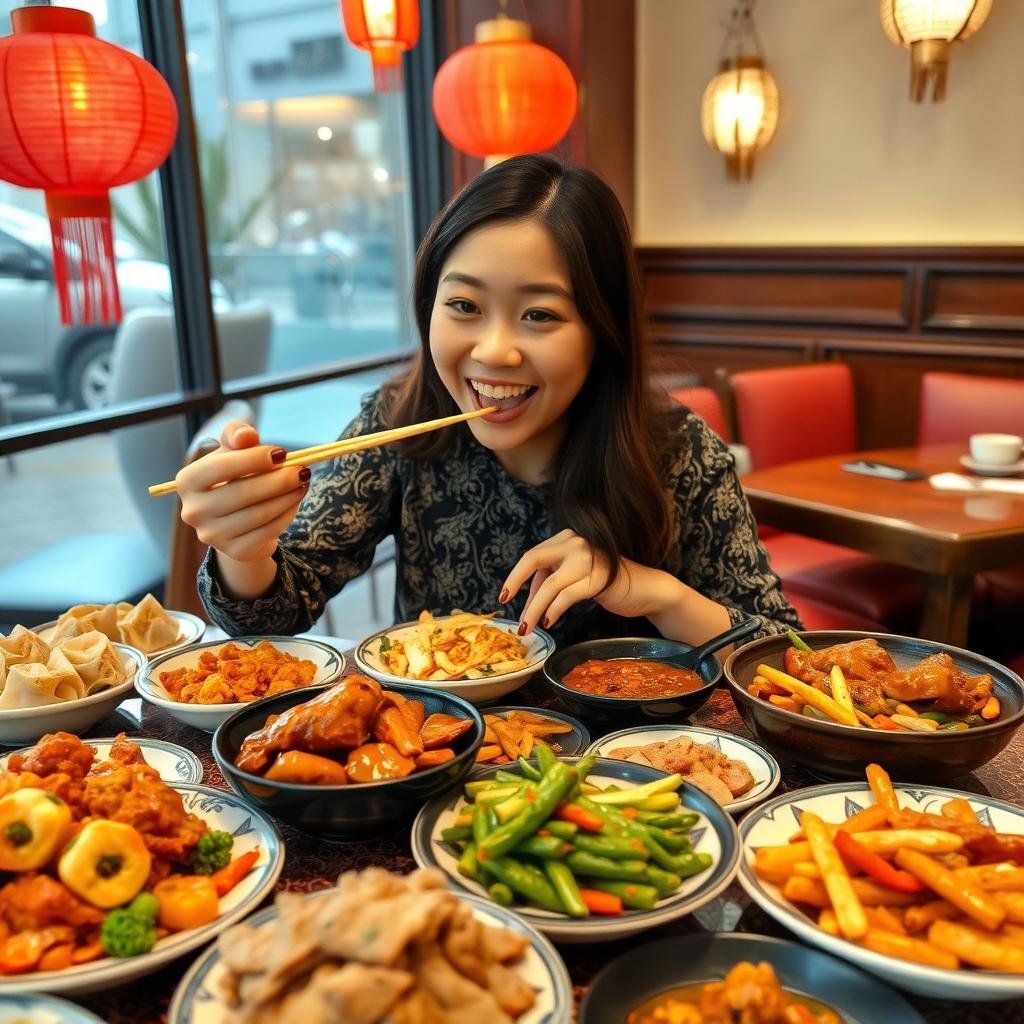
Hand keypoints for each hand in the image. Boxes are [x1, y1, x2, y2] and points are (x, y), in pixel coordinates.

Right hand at [177, 421, 308, 562]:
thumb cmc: (234, 476)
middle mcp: (193, 511)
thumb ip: (236, 435)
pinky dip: (287, 514)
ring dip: (288, 497)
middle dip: (279, 480)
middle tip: (303, 470)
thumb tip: (246, 436)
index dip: (253, 459)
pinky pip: (268, 532)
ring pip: (259, 514)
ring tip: (303, 483)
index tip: (282, 453)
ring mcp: (212, 535)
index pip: (219, 468)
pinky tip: (295, 501)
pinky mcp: (235, 551)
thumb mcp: (232, 451)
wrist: (236, 518)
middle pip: (242, 493)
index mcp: (187, 482)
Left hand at [499, 529, 679, 633]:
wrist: (646, 589)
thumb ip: (554, 578)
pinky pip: (567, 595)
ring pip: (550, 584)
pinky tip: (549, 622)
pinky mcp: (599, 577)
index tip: (504, 596)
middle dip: (515, 583)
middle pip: (535, 560)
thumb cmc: (609, 585)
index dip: (516, 576)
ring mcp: (589, 557)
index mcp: (568, 539)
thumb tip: (526, 600)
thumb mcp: (576, 576)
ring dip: (534, 609)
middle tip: (505, 604)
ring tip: (528, 627)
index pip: (534, 556)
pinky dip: (554, 610)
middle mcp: (577, 542)